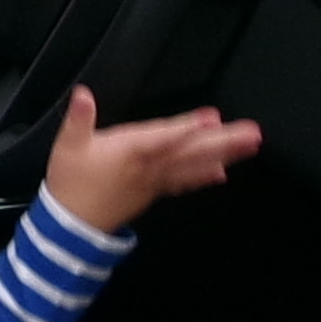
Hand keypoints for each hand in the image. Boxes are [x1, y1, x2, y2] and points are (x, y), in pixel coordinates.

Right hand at [43, 86, 260, 232]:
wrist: (71, 227)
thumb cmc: (70, 183)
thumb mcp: (67, 146)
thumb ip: (78, 118)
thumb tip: (82, 94)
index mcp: (130, 150)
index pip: (164, 136)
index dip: (187, 127)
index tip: (212, 119)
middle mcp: (150, 166)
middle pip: (192, 151)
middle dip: (224, 142)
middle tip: (253, 134)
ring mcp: (156, 180)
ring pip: (195, 165)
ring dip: (225, 155)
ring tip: (251, 148)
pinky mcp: (155, 191)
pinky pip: (185, 181)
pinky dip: (204, 176)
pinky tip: (222, 173)